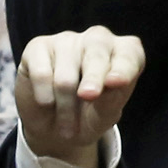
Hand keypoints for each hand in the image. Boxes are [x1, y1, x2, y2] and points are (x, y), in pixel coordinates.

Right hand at [14, 27, 144, 167]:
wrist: (53, 127)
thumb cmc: (87, 117)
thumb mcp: (104, 116)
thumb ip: (112, 101)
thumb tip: (112, 84)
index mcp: (122, 54)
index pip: (129, 54)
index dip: (123, 67)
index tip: (116, 82)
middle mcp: (96, 40)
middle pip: (96, 53)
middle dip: (93, 79)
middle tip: (88, 97)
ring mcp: (66, 41)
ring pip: (66, 74)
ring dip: (66, 107)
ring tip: (67, 127)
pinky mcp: (38, 47)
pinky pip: (42, 73)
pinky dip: (44, 96)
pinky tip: (47, 104)